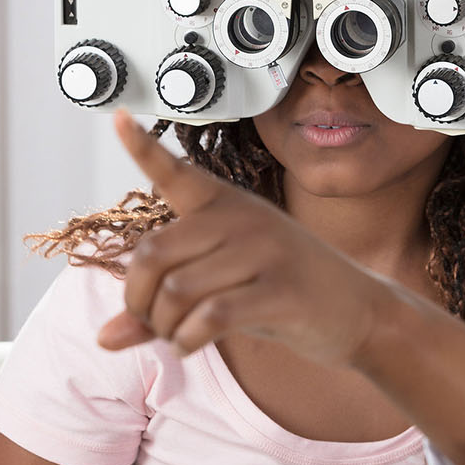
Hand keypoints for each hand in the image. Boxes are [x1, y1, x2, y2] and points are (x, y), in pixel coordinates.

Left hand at [97, 111, 387, 365]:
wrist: (358, 311)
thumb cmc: (282, 292)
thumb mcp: (223, 287)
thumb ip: (161, 306)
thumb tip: (105, 337)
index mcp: (227, 205)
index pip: (177, 172)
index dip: (143, 148)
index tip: (119, 118)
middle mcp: (242, 219)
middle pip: (152, 255)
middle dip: (139, 301)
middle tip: (154, 321)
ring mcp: (265, 252)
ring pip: (176, 291)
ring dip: (165, 327)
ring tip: (179, 337)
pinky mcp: (280, 291)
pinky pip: (209, 317)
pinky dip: (187, 340)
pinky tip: (191, 345)